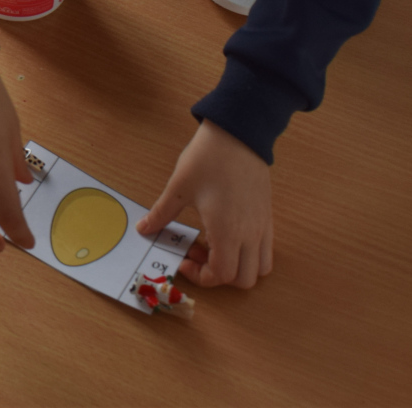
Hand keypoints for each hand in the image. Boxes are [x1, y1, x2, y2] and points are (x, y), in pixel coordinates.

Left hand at [138, 119, 272, 288]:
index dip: (202, 276)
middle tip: (198, 252)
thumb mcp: (179, 187)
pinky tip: (227, 231)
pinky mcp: (267, 215)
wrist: (238, 132)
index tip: (185, 259)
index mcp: (228, 231)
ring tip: (215, 244)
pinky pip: (265, 248)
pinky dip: (248, 253)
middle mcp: (251, 233)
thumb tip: (144, 228)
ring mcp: (263, 225)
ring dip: (238, 267)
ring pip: (260, 267)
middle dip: (219, 275)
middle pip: (244, 279)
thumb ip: (161, 214)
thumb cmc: (208, 158)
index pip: (222, 275)